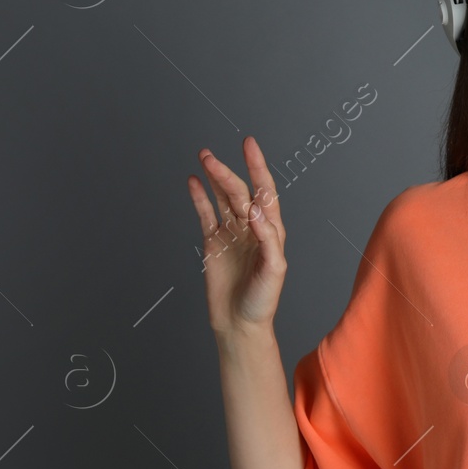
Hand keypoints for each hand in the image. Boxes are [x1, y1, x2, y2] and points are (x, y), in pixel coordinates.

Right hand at [189, 136, 286, 337]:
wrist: (240, 323)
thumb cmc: (263, 300)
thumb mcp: (274, 270)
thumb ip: (268, 238)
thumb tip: (256, 210)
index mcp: (271, 230)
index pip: (265, 192)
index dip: (258, 167)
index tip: (249, 145)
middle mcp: (252, 227)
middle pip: (239, 192)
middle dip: (226, 172)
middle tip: (210, 156)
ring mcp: (231, 233)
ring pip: (222, 198)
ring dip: (214, 178)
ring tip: (204, 157)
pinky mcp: (213, 243)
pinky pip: (205, 214)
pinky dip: (199, 197)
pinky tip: (193, 181)